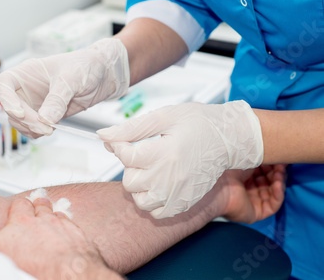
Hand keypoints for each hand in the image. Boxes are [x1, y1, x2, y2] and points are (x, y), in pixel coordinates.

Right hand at [0, 38, 129, 137]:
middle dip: (25, 121)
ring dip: (31, 130)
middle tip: (46, 128)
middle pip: (11, 108)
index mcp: (27, 72)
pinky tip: (53, 129)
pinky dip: (38, 133)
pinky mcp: (44, 115)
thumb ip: (58, 98)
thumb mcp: (72, 78)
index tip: (20, 113)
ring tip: (51, 129)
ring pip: (19, 122)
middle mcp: (26, 88)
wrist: (102, 74)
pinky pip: (32, 128)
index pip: (4, 84)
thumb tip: (45, 119)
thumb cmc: (85, 65)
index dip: (7, 100)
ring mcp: (34, 103)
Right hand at [0, 199, 121, 279]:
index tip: (14, 209)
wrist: (66, 274)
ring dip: (48, 210)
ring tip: (45, 211)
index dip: (16, 207)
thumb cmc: (33, 267)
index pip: (18, 205)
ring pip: (53, 210)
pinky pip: (68, 221)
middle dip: (32, 205)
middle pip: (36, 204)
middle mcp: (41, 218)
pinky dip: (64, 222)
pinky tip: (62, 226)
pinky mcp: (75, 232)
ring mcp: (60, 224)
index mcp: (21, 221)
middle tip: (29, 207)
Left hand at [98, 101, 263, 218]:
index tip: (123, 140)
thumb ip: (130, 128)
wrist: (229, 139)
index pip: (125, 156)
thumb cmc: (197, 123)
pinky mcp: (184, 202)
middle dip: (129, 166)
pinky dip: (151, 202)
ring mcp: (178, 193)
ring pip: (140, 200)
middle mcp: (170, 177)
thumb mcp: (163, 117)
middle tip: (143, 154)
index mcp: (164, 152)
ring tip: (148, 170)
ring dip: (138, 186)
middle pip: (129, 180)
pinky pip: (156, 213)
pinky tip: (157, 185)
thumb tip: (102, 135)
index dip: (118, 146)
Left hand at [222, 164, 285, 223]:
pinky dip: (278, 195)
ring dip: (279, 183)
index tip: (280, 159)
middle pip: (269, 183)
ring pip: (272, 193)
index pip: (263, 173)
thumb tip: (278, 157)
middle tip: (282, 166)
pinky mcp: (255, 214)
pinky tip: (278, 185)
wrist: (218, 186)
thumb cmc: (227, 170)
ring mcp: (251, 203)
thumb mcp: (246, 160)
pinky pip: (272, 206)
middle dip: (277, 174)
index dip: (272, 166)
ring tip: (280, 174)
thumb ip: (262, 159)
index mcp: (241, 177)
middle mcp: (246, 190)